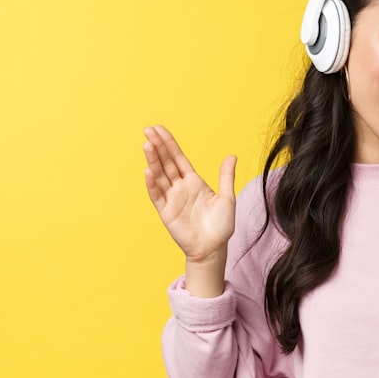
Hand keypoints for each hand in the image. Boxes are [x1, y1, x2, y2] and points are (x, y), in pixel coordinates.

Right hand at [143, 125, 236, 263]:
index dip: (169, 144)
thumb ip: (226, 176)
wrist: (213, 248)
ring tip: (147, 145)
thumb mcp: (227, 197)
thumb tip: (232, 156)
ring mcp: (172, 199)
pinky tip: (148, 171)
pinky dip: (152, 183)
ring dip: (153, 161)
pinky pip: (157, 195)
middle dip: (158, 146)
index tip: (159, 129)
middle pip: (166, 163)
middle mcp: (180, 188)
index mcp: (194, 182)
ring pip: (159, 176)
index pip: (178, 158)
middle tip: (148, 130)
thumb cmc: (221, 225)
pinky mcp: (166, 212)